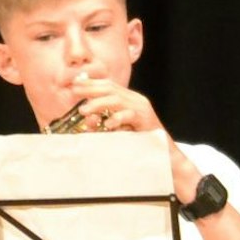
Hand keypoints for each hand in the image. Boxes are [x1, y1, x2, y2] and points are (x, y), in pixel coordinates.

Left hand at [69, 75, 207, 198]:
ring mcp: (142, 109)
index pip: (109, 85)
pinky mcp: (147, 120)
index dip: (91, 83)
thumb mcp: (117, 130)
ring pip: (118, 100)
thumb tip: (87, 120)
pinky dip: (118, 118)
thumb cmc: (139, 144)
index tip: (75, 84)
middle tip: (74, 92)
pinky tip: (108, 124)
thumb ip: (104, 124)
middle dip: (91, 89)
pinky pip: (131, 115)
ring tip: (85, 110)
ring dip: (99, 103)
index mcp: (129, 99)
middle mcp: (136, 100)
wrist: (164, 156)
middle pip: (111, 88)